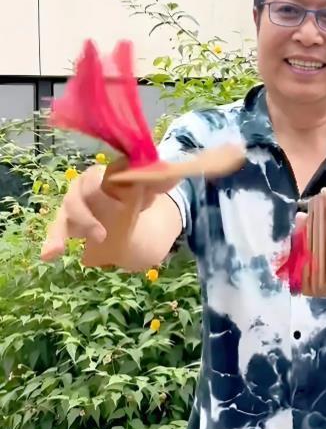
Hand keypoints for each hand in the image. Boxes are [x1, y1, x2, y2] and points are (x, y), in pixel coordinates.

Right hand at [40, 160, 175, 261]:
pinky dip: (51, 242)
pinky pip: (57, 231)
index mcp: (106, 173)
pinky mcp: (69, 223)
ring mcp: (75, 204)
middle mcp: (85, 185)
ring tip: (59, 250)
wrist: (132, 212)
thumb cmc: (138, 194)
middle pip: (79, 195)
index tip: (123, 201)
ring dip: (60, 232)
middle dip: (87, 215)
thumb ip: (161, 181)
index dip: (112, 188)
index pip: (104, 176)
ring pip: (65, 213)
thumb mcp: (152, 189)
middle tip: (101, 236)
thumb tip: (175, 174)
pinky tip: (47, 256)